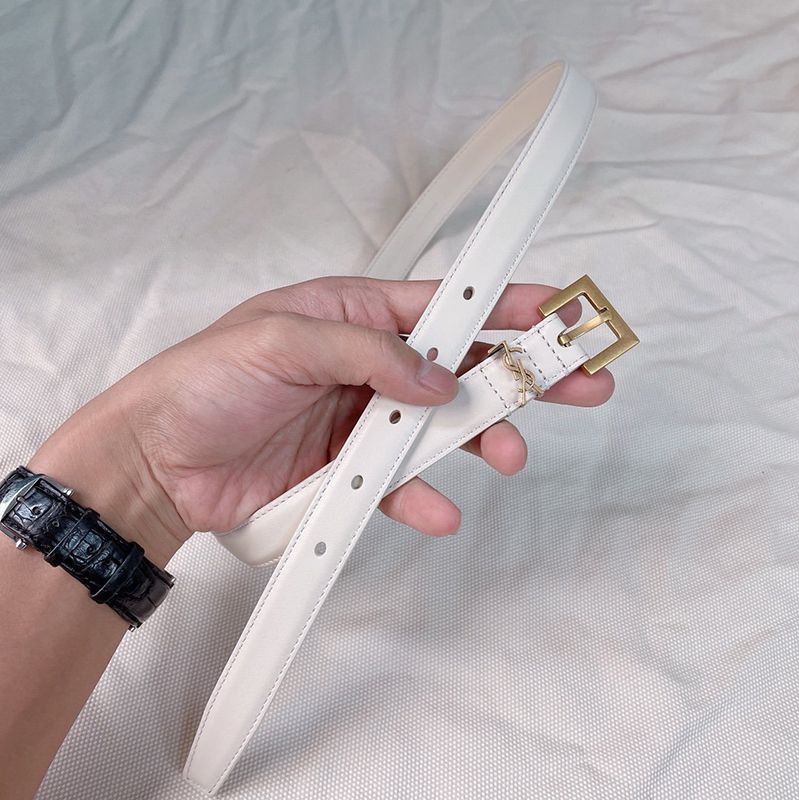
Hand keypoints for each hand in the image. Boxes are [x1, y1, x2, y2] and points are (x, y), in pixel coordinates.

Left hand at [29, 276, 612, 566]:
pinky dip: (423, 496)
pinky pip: (401, 483)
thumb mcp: (281, 341)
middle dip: (521, 374)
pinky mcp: (351, 470)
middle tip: (578, 382)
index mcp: (355, 315)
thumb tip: (438, 376)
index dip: (504, 304)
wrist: (163, 463)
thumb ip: (365, 353)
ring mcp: (364, 421)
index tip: (558, 310)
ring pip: (442, 428)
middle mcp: (369, 366)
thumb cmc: (205, 382)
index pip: (445, 303)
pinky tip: (436, 508)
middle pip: (462, 366)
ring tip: (507, 453)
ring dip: (480, 440)